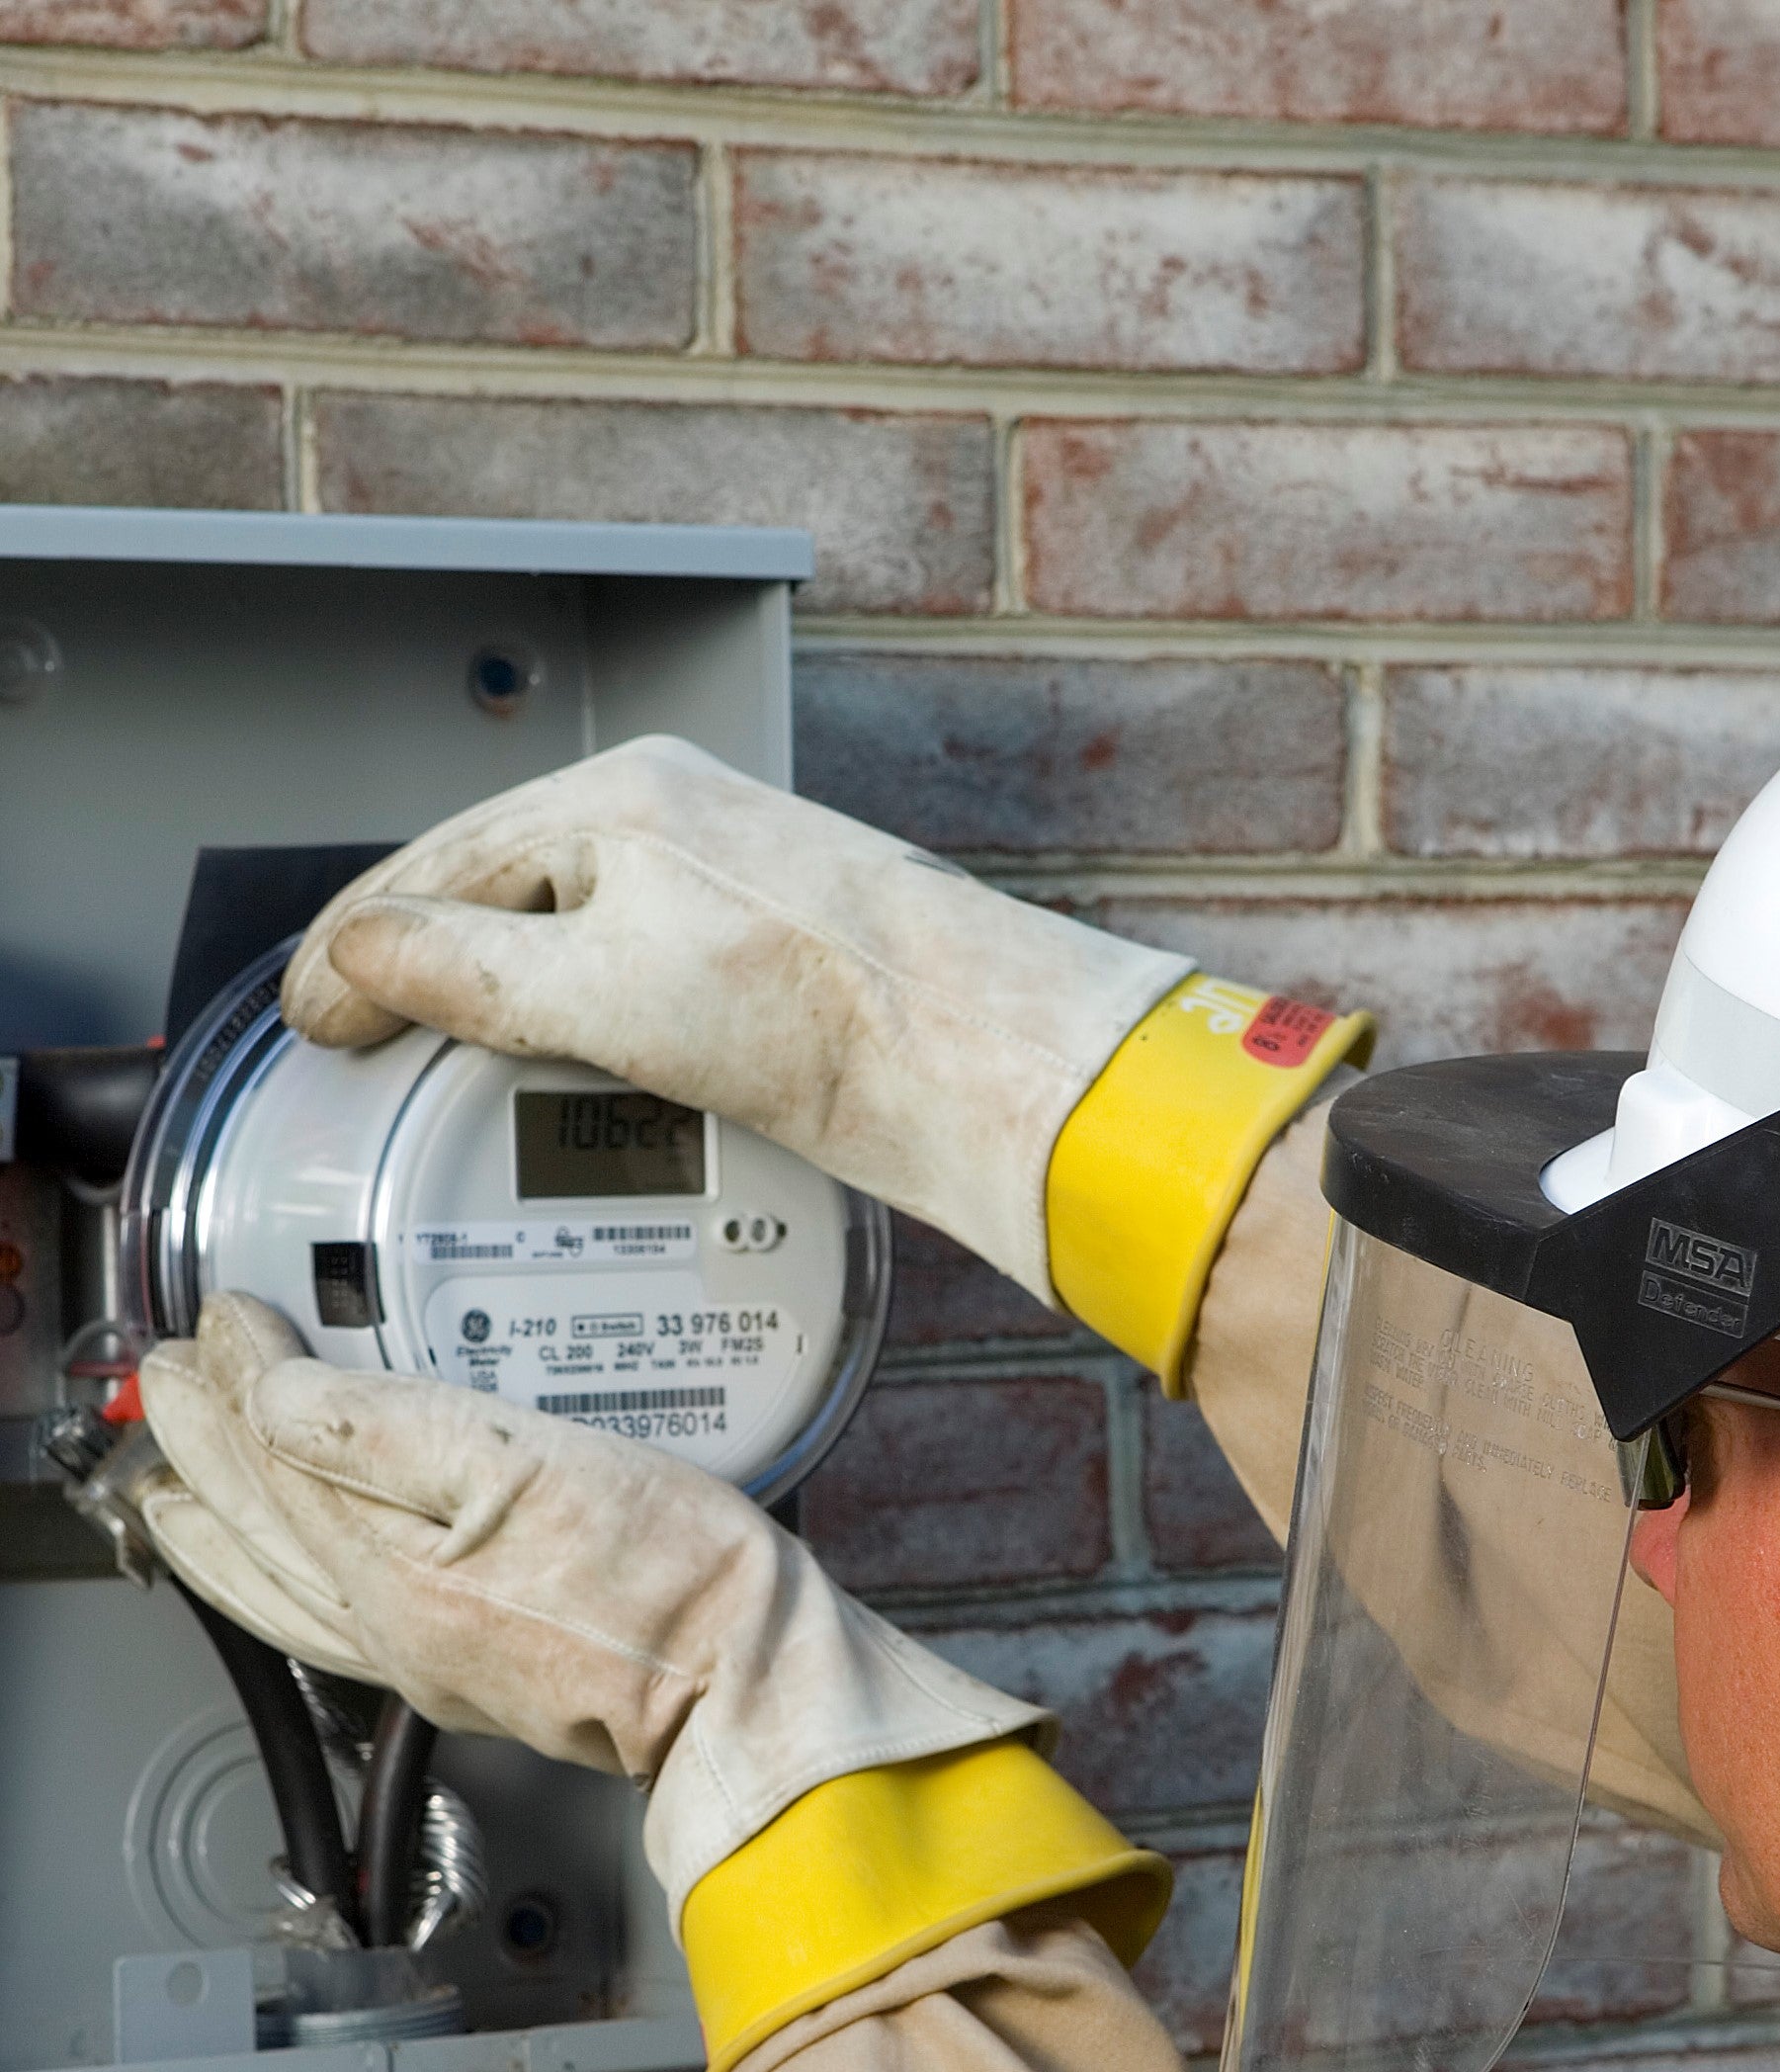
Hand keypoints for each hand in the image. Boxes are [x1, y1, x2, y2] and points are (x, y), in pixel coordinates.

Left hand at [133, 1296, 1047, 1904]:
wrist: (750, 1689)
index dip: (243, 1369)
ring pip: (274, 1590)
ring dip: (213, 1528)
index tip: (226, 1314)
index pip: (279, 1447)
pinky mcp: (464, 1678)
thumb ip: (390, 1431)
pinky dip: (273, 1587)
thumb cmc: (676, 1583)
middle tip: (163, 1381)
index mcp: (390, 1569)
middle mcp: (385, 1626)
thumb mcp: (532, 1463)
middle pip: (255, 1522)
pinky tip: (288, 1575)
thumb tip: (276, 1397)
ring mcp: (422, 1661)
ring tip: (172, 1491)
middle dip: (197, 1443)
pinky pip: (321, 1627)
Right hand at [281, 736, 1188, 1304]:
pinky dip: (578, 1019)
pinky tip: (570, 1067)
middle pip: (505, 892)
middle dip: (423, 962)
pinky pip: (634, 975)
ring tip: (442, 1061)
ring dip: (502, 995)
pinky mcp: (770, 960)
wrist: (974, 1059)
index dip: (359, 946)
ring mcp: (726, 889)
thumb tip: (360, 960)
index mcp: (627, 797)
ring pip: (572, 936)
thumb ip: (472, 973)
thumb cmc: (833, 1009)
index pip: (445, 866)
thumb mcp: (608, 991)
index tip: (309, 1015)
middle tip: (357, 1037)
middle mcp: (676, 824)